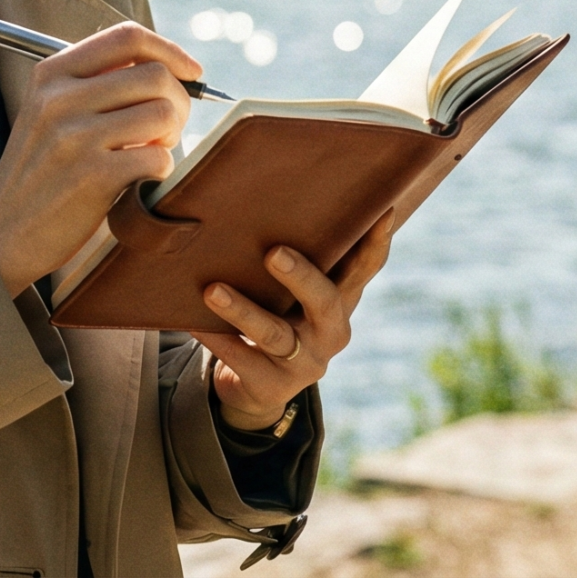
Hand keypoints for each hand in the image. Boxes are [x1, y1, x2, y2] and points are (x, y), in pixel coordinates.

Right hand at [0, 22, 198, 295]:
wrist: (5, 229)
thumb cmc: (44, 168)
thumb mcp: (51, 111)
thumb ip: (97, 82)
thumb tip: (168, 65)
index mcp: (52, 73)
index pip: (127, 37)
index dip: (170, 50)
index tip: (191, 72)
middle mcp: (60, 98)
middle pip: (154, 75)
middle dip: (178, 101)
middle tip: (167, 128)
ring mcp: (75, 137)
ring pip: (163, 113)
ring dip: (170, 136)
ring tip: (150, 152)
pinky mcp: (92, 176)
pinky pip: (158, 158)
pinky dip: (160, 169)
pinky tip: (139, 178)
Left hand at [192, 211, 394, 431]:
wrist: (254, 387)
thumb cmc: (273, 315)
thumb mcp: (290, 292)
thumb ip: (294, 255)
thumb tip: (260, 190)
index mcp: (341, 301)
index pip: (365, 270)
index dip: (375, 243)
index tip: (381, 210)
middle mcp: (330, 333)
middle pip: (325, 303)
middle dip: (301, 277)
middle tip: (273, 252)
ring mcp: (304, 364)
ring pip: (275, 335)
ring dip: (243, 311)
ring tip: (212, 290)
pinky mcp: (272, 386)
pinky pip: (242, 360)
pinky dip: (218, 339)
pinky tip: (195, 321)